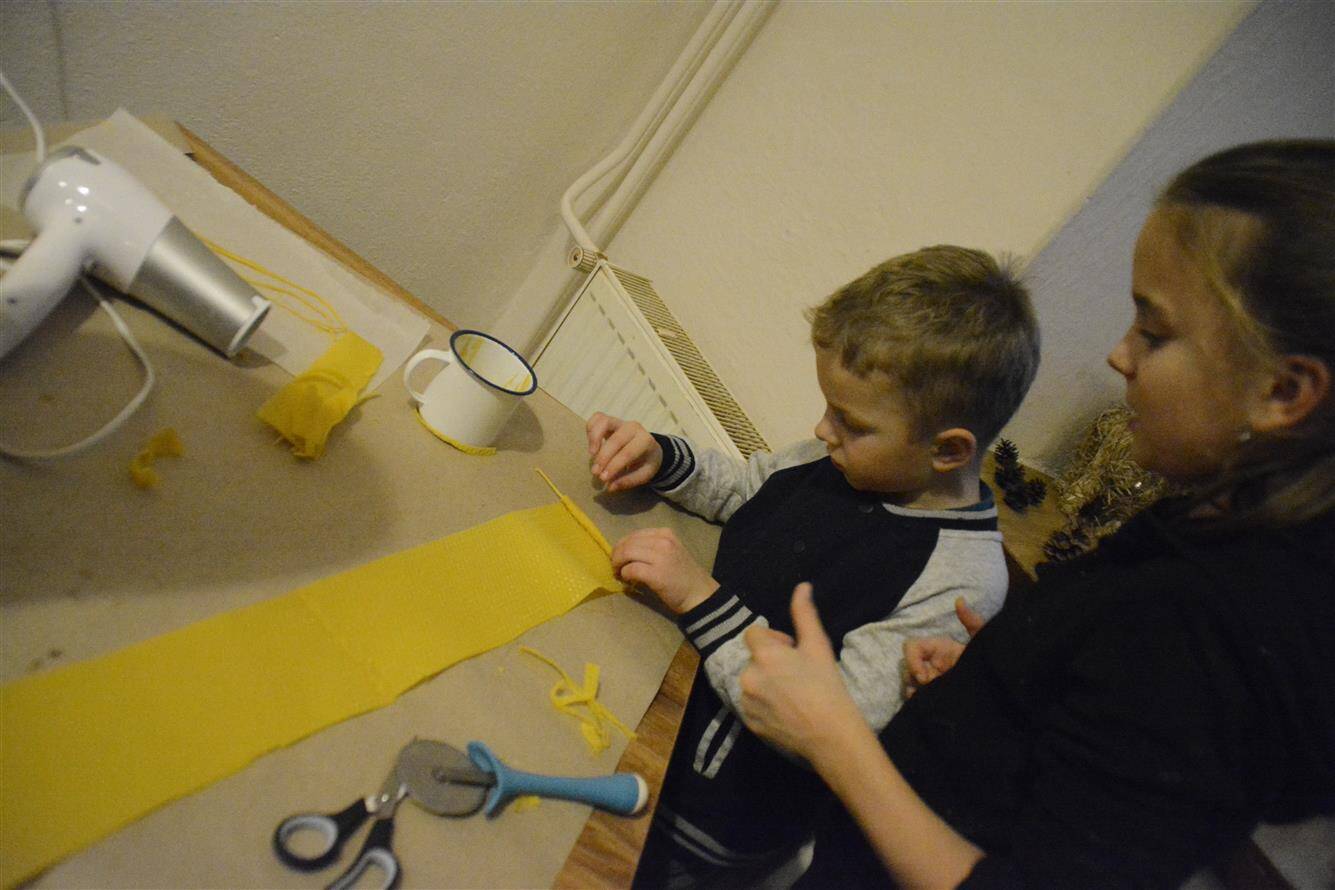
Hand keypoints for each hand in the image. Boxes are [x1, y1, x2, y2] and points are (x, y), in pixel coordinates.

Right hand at [586, 413, 662, 492]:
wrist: (649, 447)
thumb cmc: (646, 462)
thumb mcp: (643, 475)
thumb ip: (628, 481)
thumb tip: (610, 487)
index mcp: (645, 441)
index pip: (627, 453)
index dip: (614, 466)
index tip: (603, 478)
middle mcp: (633, 428)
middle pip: (615, 440)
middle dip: (603, 457)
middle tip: (596, 473)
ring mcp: (621, 422)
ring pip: (604, 421)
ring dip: (594, 438)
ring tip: (591, 454)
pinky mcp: (611, 420)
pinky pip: (597, 418)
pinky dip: (591, 429)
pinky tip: (592, 445)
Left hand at [611, 528, 718, 612]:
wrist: (699, 594)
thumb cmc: (682, 575)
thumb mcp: (670, 551)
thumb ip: (651, 546)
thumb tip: (625, 550)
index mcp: (665, 533)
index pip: (634, 534)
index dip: (622, 545)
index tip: (619, 557)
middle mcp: (663, 541)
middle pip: (628, 543)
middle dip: (616, 555)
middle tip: (615, 566)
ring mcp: (660, 557)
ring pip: (627, 553)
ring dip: (618, 564)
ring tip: (619, 573)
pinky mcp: (656, 574)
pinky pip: (631, 569)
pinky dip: (625, 574)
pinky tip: (628, 580)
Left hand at [739, 583, 864, 763]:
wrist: (831, 736)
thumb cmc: (827, 687)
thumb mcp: (818, 646)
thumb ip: (804, 614)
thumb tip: (802, 586)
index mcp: (763, 654)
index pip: (754, 633)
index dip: (774, 640)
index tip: (793, 652)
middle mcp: (748, 676)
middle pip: (753, 659)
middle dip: (770, 662)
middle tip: (796, 675)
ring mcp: (746, 702)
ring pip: (751, 682)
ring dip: (765, 682)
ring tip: (792, 695)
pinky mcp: (749, 723)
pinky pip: (751, 704)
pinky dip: (764, 704)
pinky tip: (787, 711)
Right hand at [903, 597, 985, 697]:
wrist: (997, 688)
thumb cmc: (987, 661)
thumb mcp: (982, 641)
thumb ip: (973, 621)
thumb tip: (960, 599)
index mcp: (938, 648)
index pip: (911, 647)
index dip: (912, 660)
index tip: (925, 677)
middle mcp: (930, 662)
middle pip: (907, 666)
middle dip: (913, 678)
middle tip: (929, 690)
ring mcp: (931, 680)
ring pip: (909, 683)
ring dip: (914, 691)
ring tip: (927, 701)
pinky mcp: (933, 695)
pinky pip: (916, 698)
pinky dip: (917, 702)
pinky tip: (927, 707)